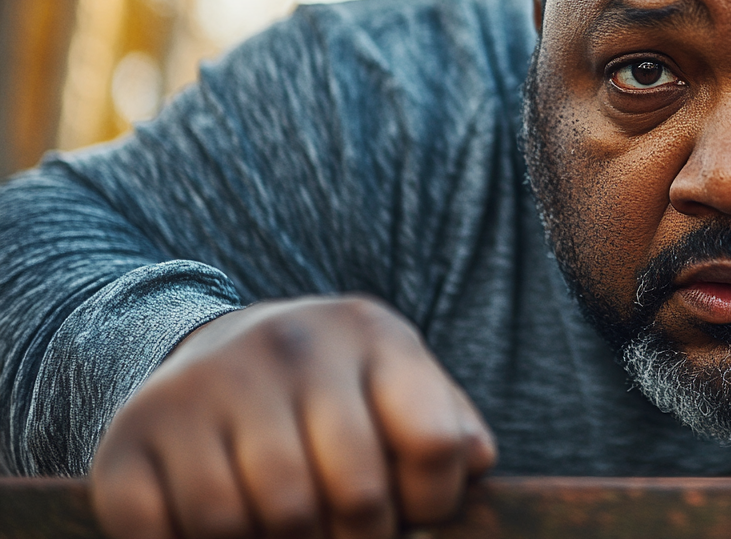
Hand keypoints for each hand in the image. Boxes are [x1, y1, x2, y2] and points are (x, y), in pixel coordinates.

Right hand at [91, 296, 495, 538]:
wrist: (213, 349)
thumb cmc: (333, 389)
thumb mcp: (399, 383)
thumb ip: (447, 425)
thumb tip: (475, 463)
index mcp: (372, 333)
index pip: (435, 444)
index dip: (432, 501)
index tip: (411, 508)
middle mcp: (289, 345)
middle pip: (354, 495)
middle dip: (359, 537)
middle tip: (344, 533)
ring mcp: (205, 384)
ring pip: (266, 520)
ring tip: (286, 526)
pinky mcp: (133, 433)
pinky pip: (170, 531)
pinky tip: (213, 528)